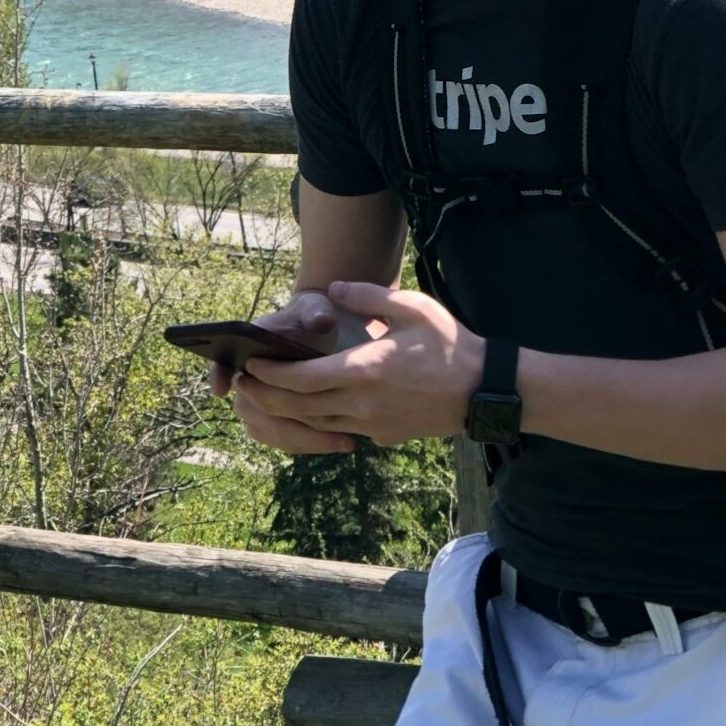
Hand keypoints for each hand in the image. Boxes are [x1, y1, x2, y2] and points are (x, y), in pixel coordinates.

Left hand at [231, 280, 484, 454]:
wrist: (483, 389)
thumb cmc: (449, 344)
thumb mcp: (413, 308)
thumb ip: (368, 296)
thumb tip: (332, 289)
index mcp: (364, 370)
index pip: (301, 379)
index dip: (270, 375)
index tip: (250, 365)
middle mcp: (361, 403)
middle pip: (298, 407)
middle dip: (264, 396)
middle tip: (242, 385)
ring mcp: (371, 425)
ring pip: (314, 423)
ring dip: (285, 412)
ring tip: (266, 396)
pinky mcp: (383, 436)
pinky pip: (340, 429)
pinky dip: (317, 421)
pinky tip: (311, 407)